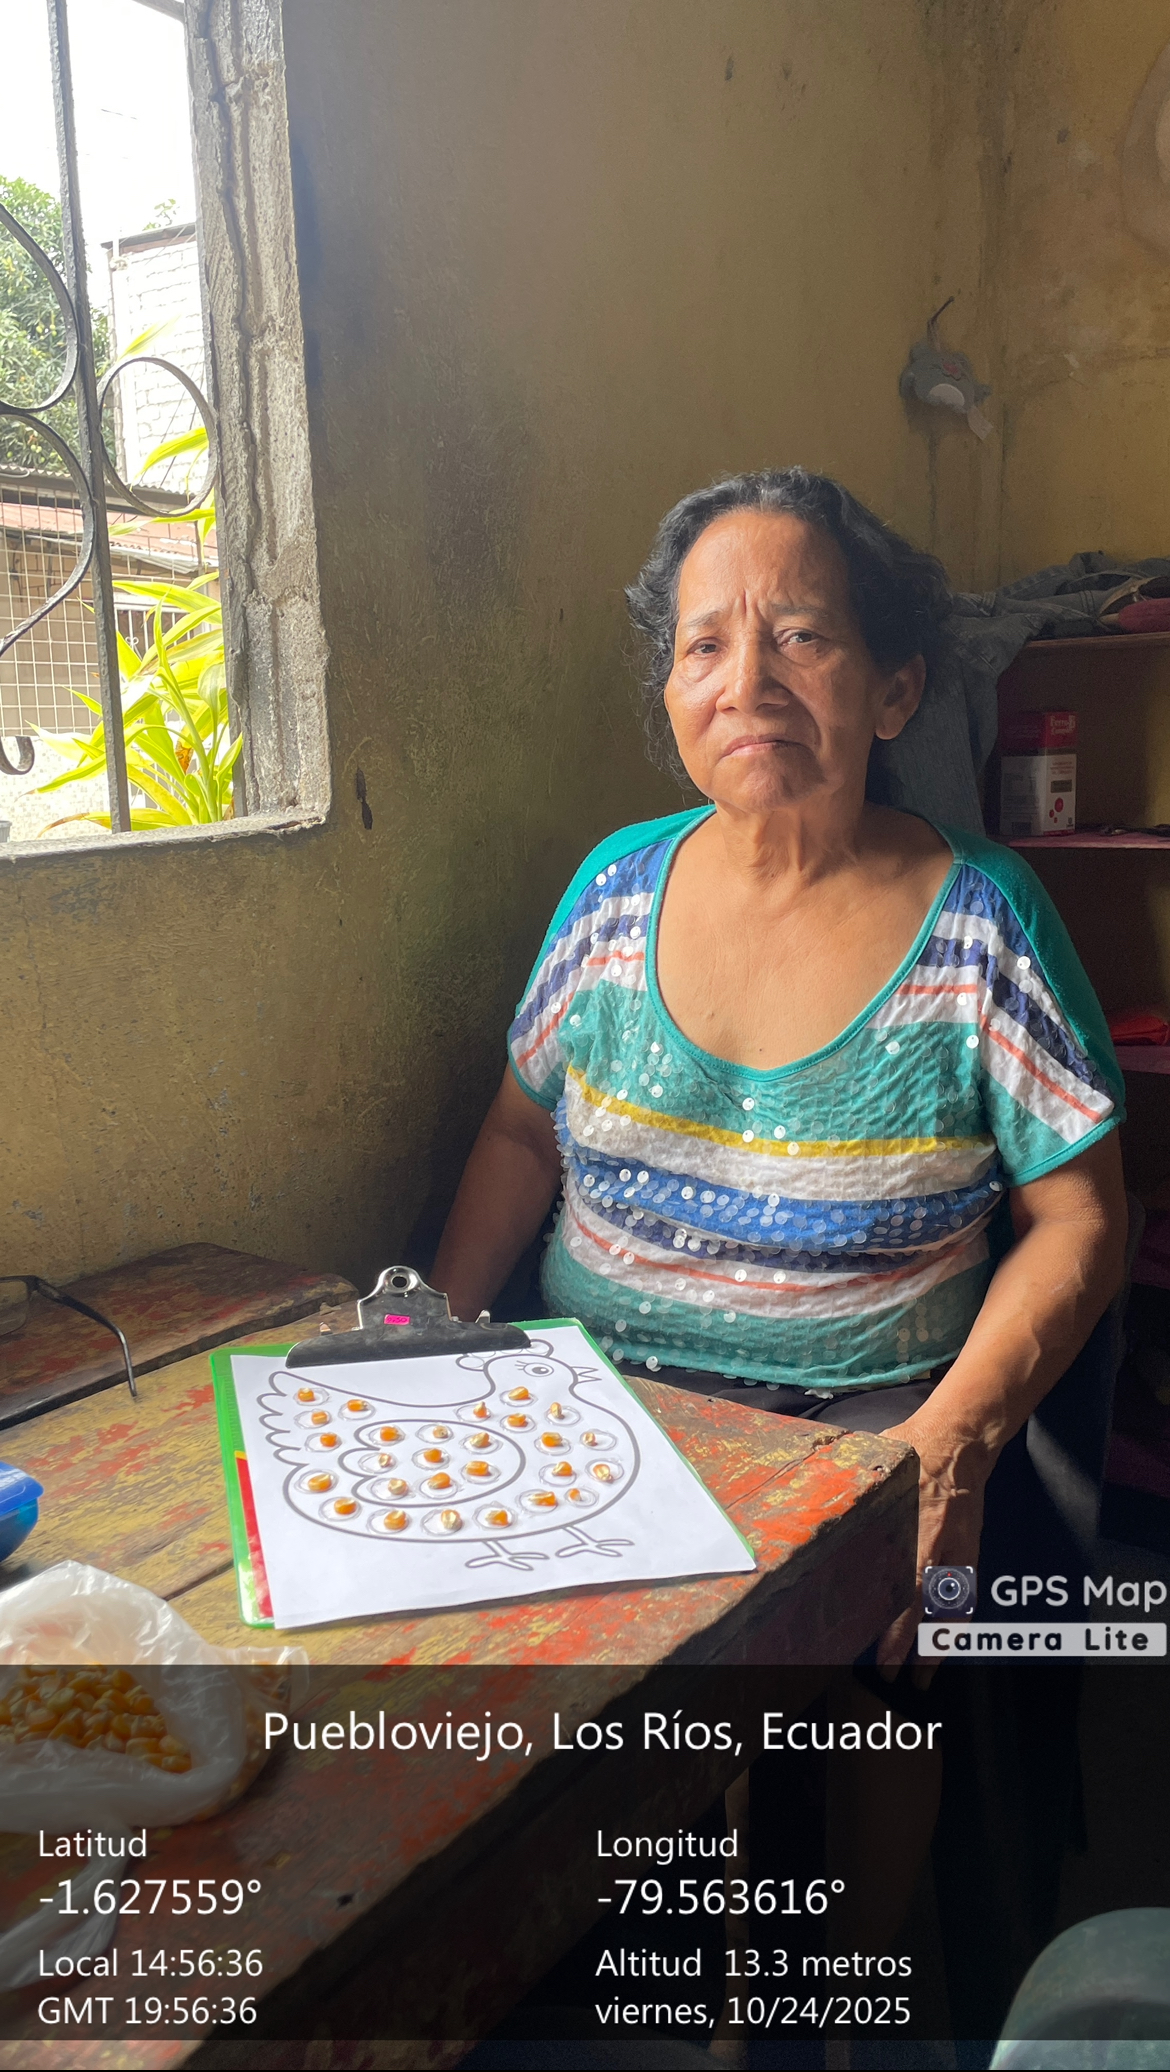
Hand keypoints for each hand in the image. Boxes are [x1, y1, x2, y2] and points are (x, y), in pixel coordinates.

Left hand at [874, 1418, 991, 1678]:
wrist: (960, 1440)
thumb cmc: (913, 1447)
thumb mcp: (876, 1463)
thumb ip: (851, 1486)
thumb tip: (811, 1495)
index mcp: (911, 1525)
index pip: (900, 1584)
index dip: (889, 1620)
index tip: (875, 1647)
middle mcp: (936, 1545)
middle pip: (921, 1606)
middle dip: (906, 1644)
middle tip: (890, 1676)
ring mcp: (956, 1552)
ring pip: (947, 1609)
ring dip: (935, 1646)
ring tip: (921, 1678)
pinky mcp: (969, 1551)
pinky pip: (964, 1596)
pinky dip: (956, 1624)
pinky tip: (946, 1643)